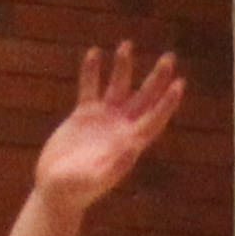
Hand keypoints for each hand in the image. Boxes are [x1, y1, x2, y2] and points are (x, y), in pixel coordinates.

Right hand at [33, 44, 186, 210]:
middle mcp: (121, 128)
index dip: (167, 103)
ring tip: (126, 44)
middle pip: (144, 98)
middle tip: (169, 57)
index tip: (179, 84)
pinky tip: (93, 53)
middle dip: (157, 78)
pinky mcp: (83, 115)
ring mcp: (103, 119)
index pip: (154, 119)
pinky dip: (91, 72)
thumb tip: (133, 149)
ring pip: (118, 87)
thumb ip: (113, 167)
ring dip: (123, 67)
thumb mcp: (94, 181)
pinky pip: (89, 88)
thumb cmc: (75, 191)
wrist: (56, 190)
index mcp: (129, 144)